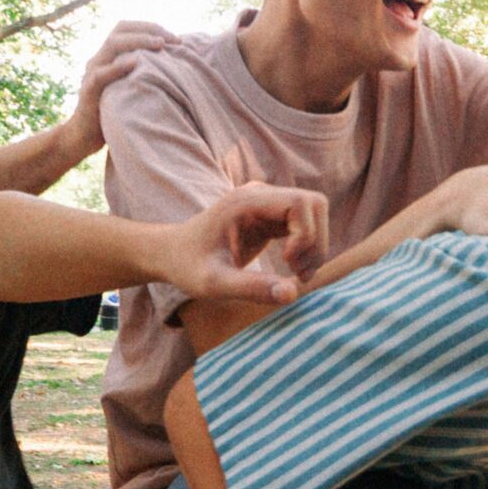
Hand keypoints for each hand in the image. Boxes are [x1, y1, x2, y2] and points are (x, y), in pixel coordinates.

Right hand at [62, 21, 174, 158]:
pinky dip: (119, 66)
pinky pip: (101, 74)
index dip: (151, 27)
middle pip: (121, 30)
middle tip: (173, 39)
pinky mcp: (88, 91)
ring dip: (138, 41)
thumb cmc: (115, 112)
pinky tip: (137, 62)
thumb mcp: (130, 86)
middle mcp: (99, 59)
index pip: (127, 28)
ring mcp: (92, 72)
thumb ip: (143, 72)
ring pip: (112, 44)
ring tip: (160, 44)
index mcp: (109, 55)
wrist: (85, 137)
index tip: (176, 37)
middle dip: (149, 29)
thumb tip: (175, 63)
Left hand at [159, 183, 328, 306]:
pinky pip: (305, 222)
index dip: (306, 234)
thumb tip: (292, 294)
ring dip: (315, 244)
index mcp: (246, 202)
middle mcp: (260, 194)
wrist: (172, 254)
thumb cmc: (187, 266)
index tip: (289, 263)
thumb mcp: (214, 283)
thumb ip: (250, 288)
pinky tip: (294, 268)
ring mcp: (267, 202)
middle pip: (314, 204)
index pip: (300, 203)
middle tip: (298, 272)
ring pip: (314, 211)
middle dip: (315, 241)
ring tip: (297, 273)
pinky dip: (308, 245)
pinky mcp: (271, 215)